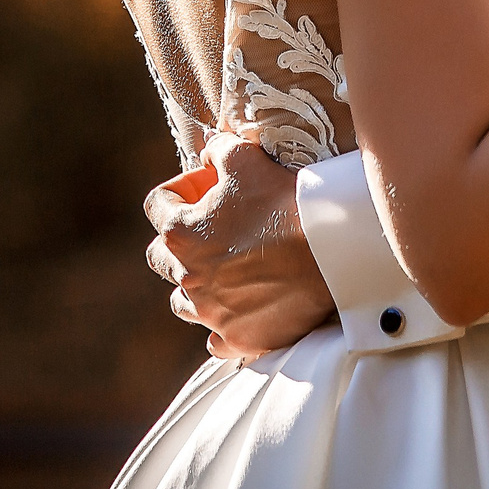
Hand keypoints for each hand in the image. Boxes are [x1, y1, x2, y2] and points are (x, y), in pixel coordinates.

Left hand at [143, 130, 337, 359]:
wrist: (330, 252)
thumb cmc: (284, 203)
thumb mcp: (245, 158)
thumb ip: (218, 151)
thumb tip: (210, 155)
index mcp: (181, 233)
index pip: (157, 204)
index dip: (179, 188)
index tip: (205, 185)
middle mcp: (188, 276)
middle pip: (160, 256)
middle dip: (178, 240)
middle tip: (210, 228)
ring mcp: (211, 311)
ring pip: (182, 301)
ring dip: (195, 284)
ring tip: (223, 271)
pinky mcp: (238, 337)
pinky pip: (215, 337)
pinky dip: (222, 324)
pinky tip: (240, 308)